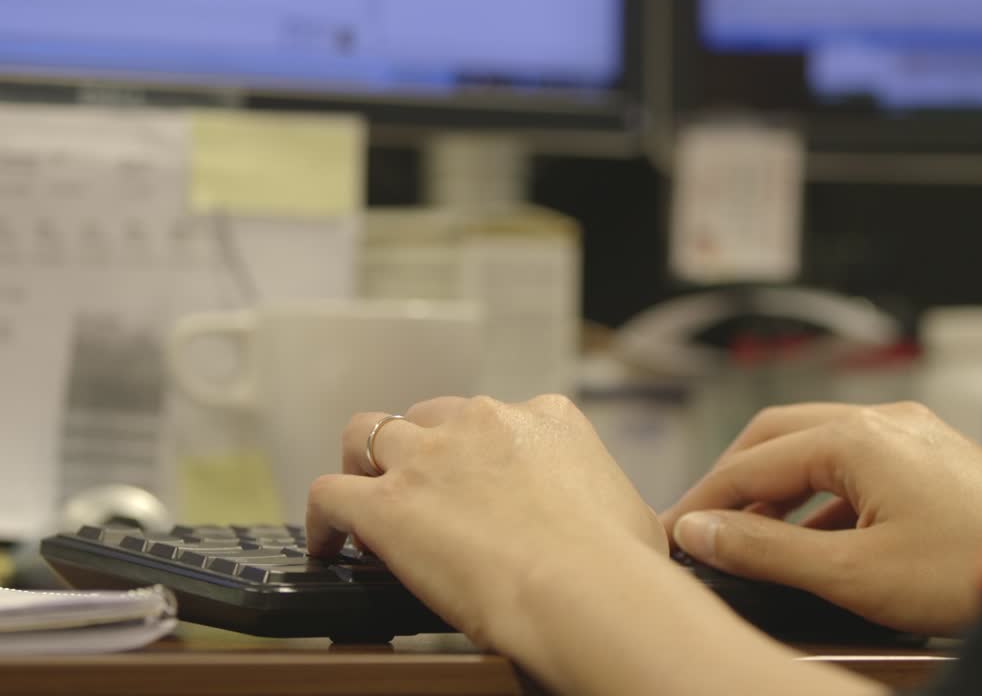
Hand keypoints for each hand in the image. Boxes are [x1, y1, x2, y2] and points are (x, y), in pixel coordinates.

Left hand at [306, 394, 667, 647]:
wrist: (584, 589)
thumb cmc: (619, 564)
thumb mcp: (634, 516)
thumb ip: (610, 504)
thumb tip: (619, 525)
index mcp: (546, 419)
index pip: (500, 419)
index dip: (484, 454)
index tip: (482, 485)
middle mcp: (484, 422)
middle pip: (430, 417)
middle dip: (422, 448)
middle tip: (422, 490)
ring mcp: (429, 459)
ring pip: (367, 433)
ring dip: (361, 462)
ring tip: (360, 495)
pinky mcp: (387, 504)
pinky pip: (329, 494)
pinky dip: (322, 518)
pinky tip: (326, 543)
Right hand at [662, 402, 981, 634]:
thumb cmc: (966, 571)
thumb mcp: (851, 572)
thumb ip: (765, 551)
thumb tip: (701, 533)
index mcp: (856, 437)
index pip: (752, 464)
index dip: (705, 500)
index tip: (673, 532)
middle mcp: (883, 420)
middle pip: (779, 436)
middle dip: (735, 479)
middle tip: (703, 522)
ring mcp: (913, 432)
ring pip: (819, 446)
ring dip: (779, 488)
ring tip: (752, 536)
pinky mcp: (935, 455)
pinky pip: (859, 462)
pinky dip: (823, 495)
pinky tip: (817, 538)